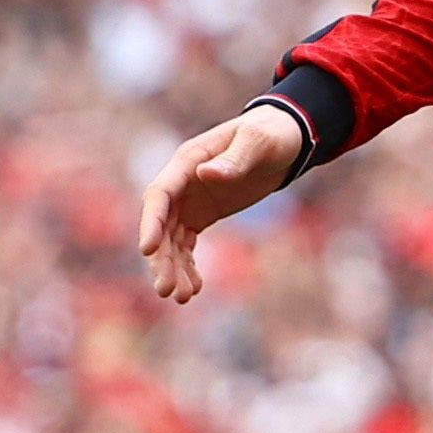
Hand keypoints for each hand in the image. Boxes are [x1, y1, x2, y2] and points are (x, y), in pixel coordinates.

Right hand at [137, 103, 307, 303]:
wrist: (284, 140)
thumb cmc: (270, 134)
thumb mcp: (257, 141)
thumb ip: (234, 159)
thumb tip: (206, 174)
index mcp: (188, 161)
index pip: (159, 194)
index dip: (150, 222)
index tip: (148, 250)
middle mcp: (182, 183)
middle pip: (161, 225)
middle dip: (161, 258)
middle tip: (166, 290)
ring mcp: (189, 201)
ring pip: (171, 240)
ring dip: (173, 269)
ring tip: (182, 298)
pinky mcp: (201, 215)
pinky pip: (186, 245)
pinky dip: (187, 266)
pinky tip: (195, 288)